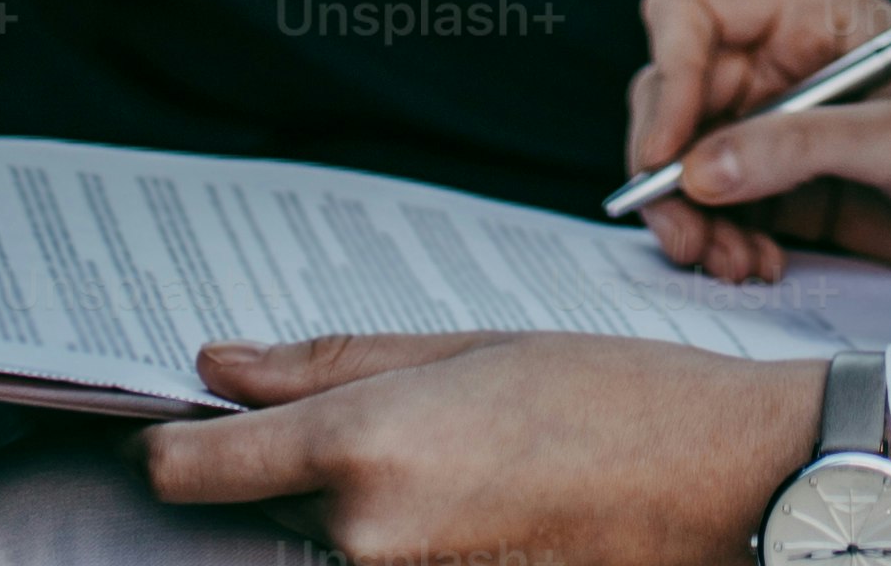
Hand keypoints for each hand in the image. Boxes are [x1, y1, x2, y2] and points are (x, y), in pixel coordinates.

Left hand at [145, 331, 819, 565]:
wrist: (720, 481)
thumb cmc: (613, 397)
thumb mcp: (464, 346)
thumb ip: (325, 364)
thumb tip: (217, 368)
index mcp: (362, 446)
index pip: (190, 469)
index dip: (170, 445)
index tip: (172, 427)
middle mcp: (366, 534)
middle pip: (269, 503)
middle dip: (299, 464)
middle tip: (402, 421)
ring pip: (331, 539)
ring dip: (362, 502)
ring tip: (461, 457)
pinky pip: (387, 564)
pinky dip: (409, 534)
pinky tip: (481, 497)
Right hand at [628, 0, 890, 294]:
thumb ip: (800, 149)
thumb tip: (699, 168)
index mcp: (813, 12)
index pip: (690, 14)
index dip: (667, 79)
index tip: (666, 156)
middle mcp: (787, 61)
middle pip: (675, 95)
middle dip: (668, 168)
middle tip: (685, 233)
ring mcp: (787, 126)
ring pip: (690, 160)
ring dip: (693, 217)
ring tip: (730, 262)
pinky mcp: (796, 186)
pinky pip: (725, 207)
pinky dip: (723, 240)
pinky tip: (756, 266)